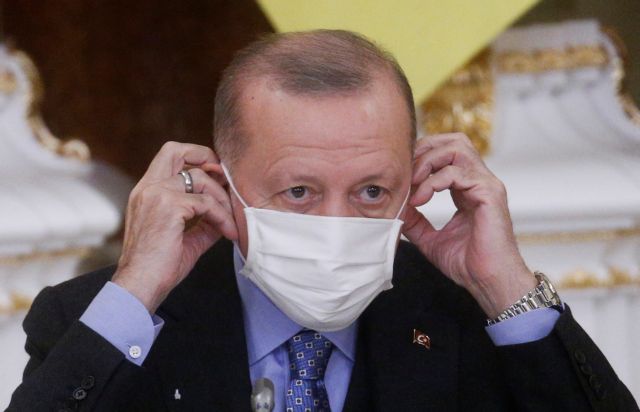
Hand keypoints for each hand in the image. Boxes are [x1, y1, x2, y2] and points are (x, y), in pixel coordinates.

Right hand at [112, 142, 237, 312]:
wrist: (140, 285)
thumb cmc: (159, 266)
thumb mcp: (186, 238)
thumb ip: (204, 222)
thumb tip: (226, 216)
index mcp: (146, 192)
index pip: (168, 157)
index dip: (195, 158)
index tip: (215, 173)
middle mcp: (148, 188)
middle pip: (175, 150)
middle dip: (205, 156)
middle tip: (225, 178)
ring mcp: (156, 194)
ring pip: (200, 179)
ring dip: (222, 200)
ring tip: (231, 222)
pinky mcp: (169, 207)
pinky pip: (207, 204)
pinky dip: (223, 217)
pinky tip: (229, 233)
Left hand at [402, 133, 535, 318]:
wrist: (488, 282)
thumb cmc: (467, 264)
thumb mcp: (429, 239)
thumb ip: (414, 221)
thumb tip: (396, 208)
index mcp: (467, 188)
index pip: (445, 154)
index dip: (420, 158)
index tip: (401, 178)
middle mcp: (479, 181)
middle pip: (453, 141)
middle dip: (424, 150)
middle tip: (405, 173)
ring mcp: (486, 184)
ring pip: (456, 148)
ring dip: (428, 162)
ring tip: (413, 184)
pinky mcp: (490, 193)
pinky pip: (459, 172)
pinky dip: (434, 181)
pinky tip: (421, 199)